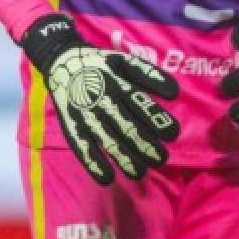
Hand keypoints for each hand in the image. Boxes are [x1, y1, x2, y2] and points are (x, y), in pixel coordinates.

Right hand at [20, 14, 179, 184]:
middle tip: (161, 159)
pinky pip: (82, 147)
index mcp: (119, 84)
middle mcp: (103, 101)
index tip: (173, 134)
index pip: (142, 104)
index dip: (158, 120)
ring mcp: (87, 115)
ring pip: (108, 141)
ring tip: (140, 172)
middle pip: (128, 127)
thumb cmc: (102, 64)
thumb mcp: (125, 62)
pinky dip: (94, 164)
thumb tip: (175, 93)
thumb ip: (150, 76)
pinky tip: (107, 178)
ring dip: (125, 159)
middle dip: (147, 146)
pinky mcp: (72, 126)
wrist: (63, 61)